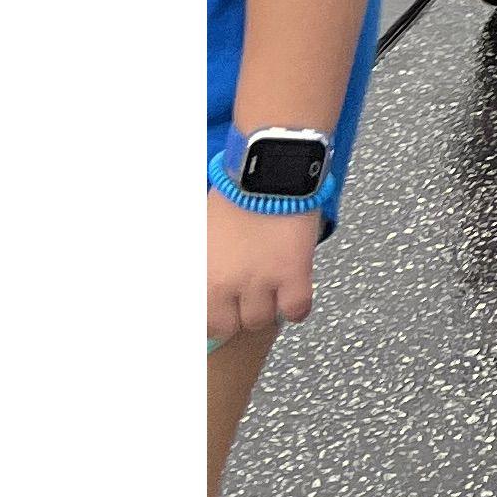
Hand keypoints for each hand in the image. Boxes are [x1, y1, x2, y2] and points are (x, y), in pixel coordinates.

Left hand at [208, 191, 322, 346]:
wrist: (267, 171)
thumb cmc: (232, 195)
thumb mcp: (199, 232)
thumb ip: (199, 263)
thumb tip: (200, 280)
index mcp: (202, 277)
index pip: (203, 322)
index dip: (214, 317)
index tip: (222, 311)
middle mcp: (229, 286)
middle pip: (232, 326)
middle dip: (237, 315)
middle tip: (246, 301)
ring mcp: (263, 281)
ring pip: (262, 320)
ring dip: (266, 310)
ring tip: (271, 295)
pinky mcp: (294, 272)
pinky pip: (297, 309)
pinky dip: (296, 309)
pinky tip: (294, 298)